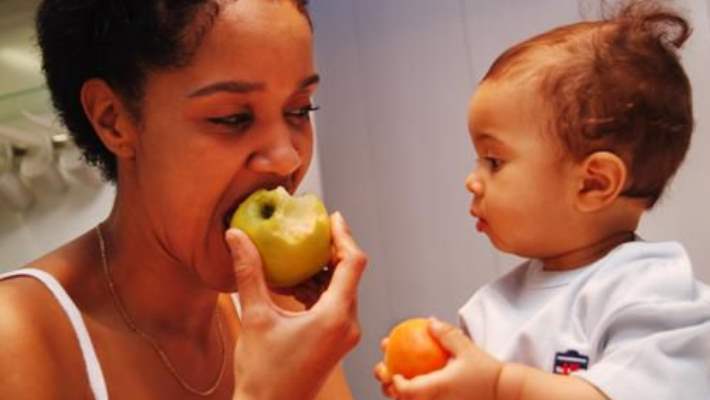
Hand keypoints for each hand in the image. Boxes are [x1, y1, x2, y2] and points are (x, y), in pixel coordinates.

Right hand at [226, 212, 366, 399]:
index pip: (353, 263)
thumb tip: (236, 236)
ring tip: (298, 253)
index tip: (331, 216)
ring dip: (322, 271)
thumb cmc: (263, 373)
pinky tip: (294, 283)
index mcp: (336, 316)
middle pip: (350, 274)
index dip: (344, 235)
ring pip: (343, 290)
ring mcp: (345, 335)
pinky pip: (335, 305)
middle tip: (310, 229)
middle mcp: (348, 325)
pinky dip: (318, 290)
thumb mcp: (255, 317)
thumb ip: (249, 273)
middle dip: (331, 249)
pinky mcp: (336, 342)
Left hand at [374, 318, 501, 399]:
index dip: (393, 381)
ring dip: (400, 393)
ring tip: (395, 377)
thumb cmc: (487, 373)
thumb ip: (446, 334)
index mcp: (437, 389)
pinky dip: (417, 395)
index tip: (389, 368)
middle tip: (382, 371)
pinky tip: (417, 380)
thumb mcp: (466, 348)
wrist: (505, 392)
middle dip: (388, 387)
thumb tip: (429, 322)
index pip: (406, 390)